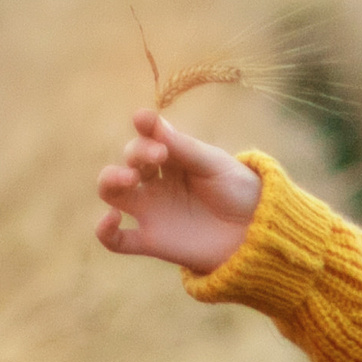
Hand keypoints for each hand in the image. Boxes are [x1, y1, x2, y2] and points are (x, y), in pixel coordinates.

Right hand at [95, 109, 262, 273]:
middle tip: (159, 156)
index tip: (145, 120)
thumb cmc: (239, 193)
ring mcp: (151, 210)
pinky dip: (104, 230)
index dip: (144, 127)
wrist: (257, 235)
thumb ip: (186, 149)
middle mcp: (157, 181)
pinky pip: (116, 239)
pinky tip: (111, 218)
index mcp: (174, 158)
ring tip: (129, 179)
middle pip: (130, 160)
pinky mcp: (151, 241)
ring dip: (110, 180)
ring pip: (112, 192)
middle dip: (137, 152)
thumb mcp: (217, 166)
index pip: (149, 137)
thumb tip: (153, 123)